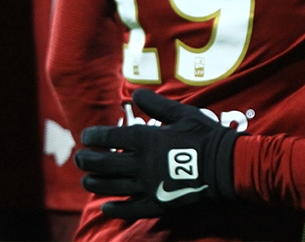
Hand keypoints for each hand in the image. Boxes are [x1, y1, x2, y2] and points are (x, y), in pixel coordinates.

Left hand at [75, 90, 238, 219]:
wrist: (225, 164)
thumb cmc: (205, 135)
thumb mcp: (182, 113)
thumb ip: (157, 105)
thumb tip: (135, 95)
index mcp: (146, 140)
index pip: (110, 137)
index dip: (94, 136)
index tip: (86, 136)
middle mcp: (140, 164)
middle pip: (104, 163)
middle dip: (87, 160)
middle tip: (79, 158)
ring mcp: (147, 186)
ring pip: (111, 186)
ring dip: (95, 183)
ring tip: (87, 180)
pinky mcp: (156, 203)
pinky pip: (130, 209)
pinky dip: (115, 209)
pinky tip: (106, 208)